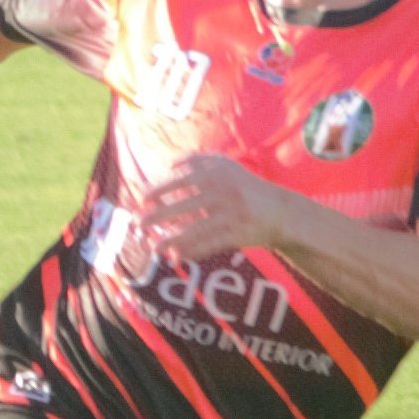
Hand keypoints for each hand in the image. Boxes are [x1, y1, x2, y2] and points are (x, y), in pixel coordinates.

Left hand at [139, 152, 299, 263]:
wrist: (281, 211)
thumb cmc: (245, 187)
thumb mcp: (226, 166)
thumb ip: (199, 161)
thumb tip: (170, 164)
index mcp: (217, 173)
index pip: (181, 180)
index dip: (159, 190)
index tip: (142, 199)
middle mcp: (224, 192)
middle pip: (184, 205)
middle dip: (158, 216)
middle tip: (138, 223)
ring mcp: (232, 214)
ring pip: (196, 229)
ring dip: (172, 240)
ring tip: (153, 248)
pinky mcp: (239, 234)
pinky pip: (210, 245)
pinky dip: (192, 252)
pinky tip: (175, 257)